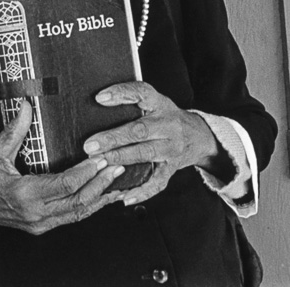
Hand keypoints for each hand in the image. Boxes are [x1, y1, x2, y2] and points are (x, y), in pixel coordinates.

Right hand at [0, 99, 124, 234]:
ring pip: (80, 213)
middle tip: (118, 167)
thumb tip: (27, 107)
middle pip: (79, 201)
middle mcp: (36, 213)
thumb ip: (14, 130)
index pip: (65, 185)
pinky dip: (90, 205)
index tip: (100, 159)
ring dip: (100, 197)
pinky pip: (73, 217)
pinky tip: (102, 195)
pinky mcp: (44, 225)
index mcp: (24, 194)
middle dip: (101, 184)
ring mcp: (41, 223)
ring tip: (118, 181)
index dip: (86, 173)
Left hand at [83, 81, 223, 205]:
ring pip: (146, 153)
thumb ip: (132, 103)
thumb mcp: (155, 103)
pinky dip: (141, 191)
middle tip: (90, 145)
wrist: (199, 136)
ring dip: (122, 158)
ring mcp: (171, 148)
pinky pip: (157, 181)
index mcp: (160, 104)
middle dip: (113, 138)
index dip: (121, 93)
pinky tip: (125, 196)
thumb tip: (95, 105)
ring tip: (101, 162)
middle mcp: (168, 125)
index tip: (100, 98)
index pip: (141, 93)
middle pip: (140, 130)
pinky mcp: (172, 168)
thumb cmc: (166, 117)